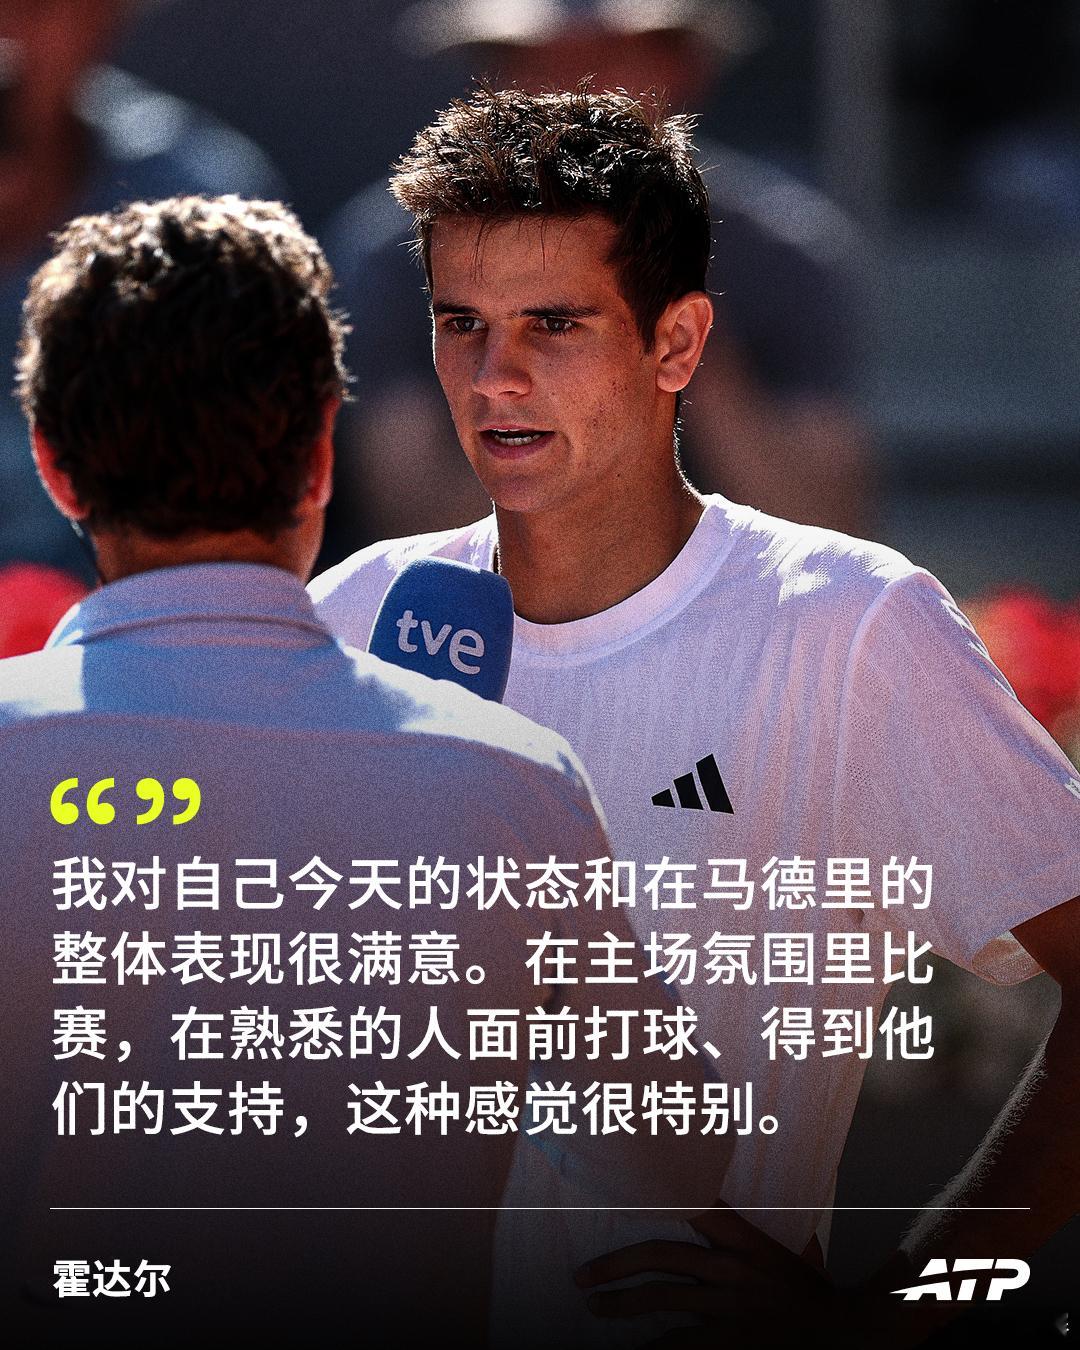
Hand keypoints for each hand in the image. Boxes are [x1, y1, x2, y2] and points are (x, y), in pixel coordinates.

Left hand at [574, 1201, 859, 1347]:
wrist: (843, 1332)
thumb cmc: (807, 1292)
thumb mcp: (778, 1250)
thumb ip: (741, 1229)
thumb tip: (704, 1198)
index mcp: (742, 1238)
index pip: (691, 1203)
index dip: (653, 1193)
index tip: (617, 1190)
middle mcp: (730, 1267)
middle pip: (659, 1255)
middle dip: (615, 1264)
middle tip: (582, 1275)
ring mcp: (728, 1306)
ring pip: (660, 1299)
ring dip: (621, 1304)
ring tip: (595, 1306)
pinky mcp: (729, 1340)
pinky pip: (679, 1342)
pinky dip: (653, 1345)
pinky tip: (634, 1348)